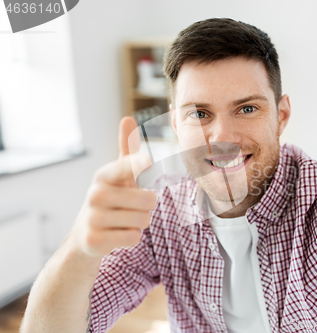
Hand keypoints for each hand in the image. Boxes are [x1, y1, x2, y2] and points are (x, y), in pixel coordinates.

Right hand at [69, 117, 156, 257]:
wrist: (86, 234)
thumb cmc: (112, 198)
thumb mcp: (118, 174)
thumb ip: (127, 149)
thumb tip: (127, 118)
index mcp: (103, 175)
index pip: (126, 167)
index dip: (138, 165)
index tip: (147, 161)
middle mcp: (95, 194)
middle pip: (148, 200)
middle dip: (148, 206)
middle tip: (132, 206)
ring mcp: (93, 218)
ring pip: (143, 220)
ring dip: (141, 223)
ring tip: (124, 220)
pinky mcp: (94, 241)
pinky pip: (133, 238)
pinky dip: (132, 238)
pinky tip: (117, 234)